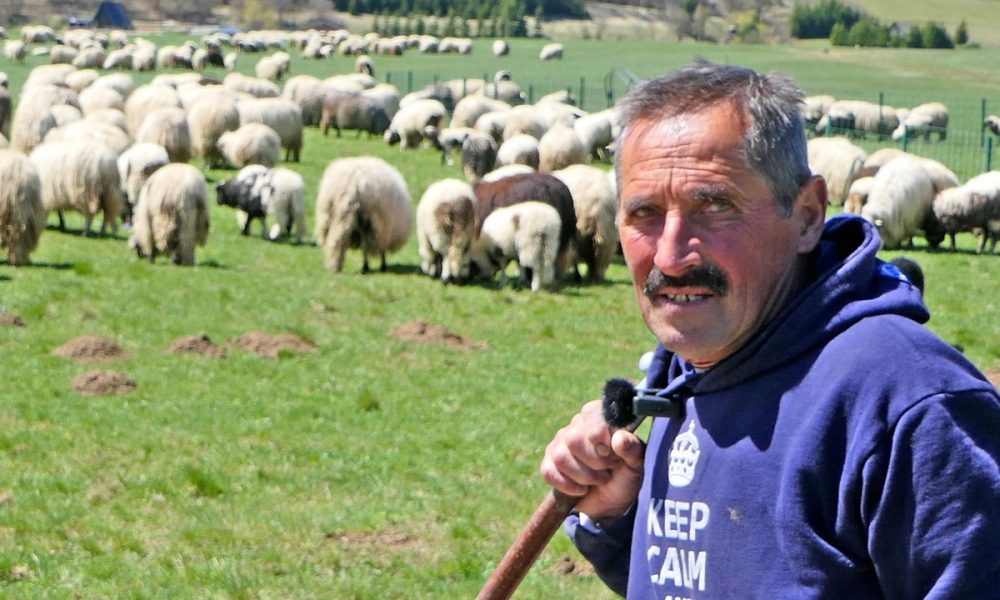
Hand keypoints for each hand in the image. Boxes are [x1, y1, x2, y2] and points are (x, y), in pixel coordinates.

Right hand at [540, 400, 644, 521]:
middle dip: (594, 461)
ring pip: (560, 457)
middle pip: (573, 439)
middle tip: (608, 469)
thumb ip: (632, 449)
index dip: (598, 434)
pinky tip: (582, 490)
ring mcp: (559, 445)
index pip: (590, 413)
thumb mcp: (636, 464)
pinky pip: (548, 471)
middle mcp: (576, 427)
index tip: (610, 453)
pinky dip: (567, 485)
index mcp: (598, 419)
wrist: (612, 501)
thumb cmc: (625, 476)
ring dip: (583, 476)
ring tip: (598, 480)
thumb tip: (619, 439)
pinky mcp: (550, 464)